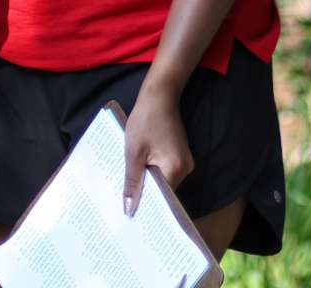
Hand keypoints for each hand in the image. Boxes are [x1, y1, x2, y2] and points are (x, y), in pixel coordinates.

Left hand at [122, 79, 193, 216]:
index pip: (162, 198)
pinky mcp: (180, 156)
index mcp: (175, 168)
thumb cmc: (144, 120)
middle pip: (164, 191)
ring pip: (164, 181)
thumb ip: (133, 181)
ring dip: (148, 182)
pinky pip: (165, 171)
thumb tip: (130, 209)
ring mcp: (185, 162)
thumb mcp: (133, 151)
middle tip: (125, 205)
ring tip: (129, 188)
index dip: (146, 206)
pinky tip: (139, 172)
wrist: (159, 95)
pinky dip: (153, 172)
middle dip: (146, 195)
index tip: (130, 215)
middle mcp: (185, 169)